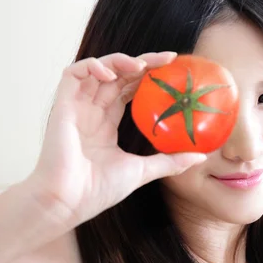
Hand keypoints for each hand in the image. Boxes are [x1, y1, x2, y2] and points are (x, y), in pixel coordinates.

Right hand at [28, 52, 205, 227]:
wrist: (67, 202)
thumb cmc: (98, 191)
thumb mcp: (142, 171)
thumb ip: (169, 162)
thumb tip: (200, 157)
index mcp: (106, 124)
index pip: (128, 90)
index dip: (148, 77)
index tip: (173, 70)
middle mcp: (91, 112)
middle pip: (118, 75)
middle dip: (142, 63)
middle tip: (168, 59)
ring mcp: (77, 107)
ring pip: (97, 69)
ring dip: (119, 60)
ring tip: (141, 66)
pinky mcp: (62, 106)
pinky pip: (72, 74)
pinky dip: (91, 66)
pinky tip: (111, 74)